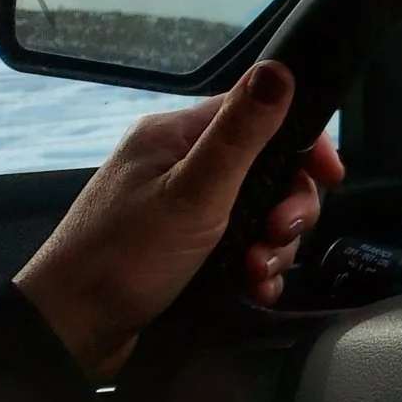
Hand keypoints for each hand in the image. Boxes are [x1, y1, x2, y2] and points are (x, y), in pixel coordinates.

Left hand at [15, 60, 345, 379]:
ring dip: (274, 245)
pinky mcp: (188, 248)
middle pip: (269, 168)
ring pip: (262, 212)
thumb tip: (280, 69)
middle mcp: (181, 165)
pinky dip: (257, 267)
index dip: (302, 142)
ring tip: (257, 272)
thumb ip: (241, 133)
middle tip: (280, 235)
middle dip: (288, 207)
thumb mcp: (193, 192)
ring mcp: (183, 208)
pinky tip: (253, 287)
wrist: (72, 332)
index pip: (259, 113)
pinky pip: (244, 246)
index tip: (329, 176)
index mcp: (175, 136)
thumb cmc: (124, 258)